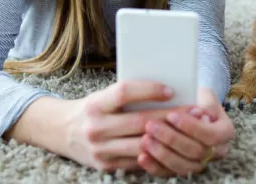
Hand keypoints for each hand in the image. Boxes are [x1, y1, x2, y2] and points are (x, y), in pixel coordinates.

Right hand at [63, 80, 187, 172]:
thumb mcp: (103, 95)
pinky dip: (157, 153)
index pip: (125, 92)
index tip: (171, 90)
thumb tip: (164, 90)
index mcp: (96, 104)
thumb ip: (126, 95)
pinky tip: (173, 146)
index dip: (149, 90)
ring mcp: (100, 150)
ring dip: (169, 137)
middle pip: (140, 121)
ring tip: (189, 129)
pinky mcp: (106, 166)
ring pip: (142, 144)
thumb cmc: (92, 108)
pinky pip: (137, 160)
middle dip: (170, 116)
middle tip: (193, 110)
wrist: (62, 131)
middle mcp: (96, 127)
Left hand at [138, 87, 234, 176]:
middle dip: (171, 139)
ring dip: (162, 154)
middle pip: (195, 152)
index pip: (210, 135)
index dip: (190, 127)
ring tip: (144, 139)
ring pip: (183, 166)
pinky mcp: (183, 169)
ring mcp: (201, 163)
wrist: (193, 107)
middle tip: (151, 126)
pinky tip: (142, 156)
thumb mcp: (204, 93)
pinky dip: (155, 166)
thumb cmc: (198, 98)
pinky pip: (170, 173)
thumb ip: (205, 101)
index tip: (171, 115)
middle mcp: (217, 151)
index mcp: (225, 132)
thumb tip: (199, 112)